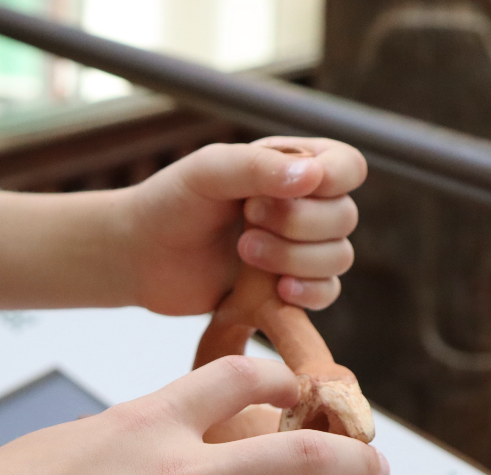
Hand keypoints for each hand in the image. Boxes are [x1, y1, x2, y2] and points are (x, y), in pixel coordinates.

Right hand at [0, 356, 387, 474]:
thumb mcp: (72, 442)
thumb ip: (132, 441)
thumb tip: (157, 448)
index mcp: (151, 419)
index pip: (242, 376)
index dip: (284, 381)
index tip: (302, 394)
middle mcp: (184, 468)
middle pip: (302, 452)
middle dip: (353, 458)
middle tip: (376, 467)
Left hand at [120, 137, 365, 315]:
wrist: (142, 255)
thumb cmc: (172, 201)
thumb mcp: (209, 171)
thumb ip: (258, 167)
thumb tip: (313, 177)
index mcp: (293, 165)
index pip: (348, 166)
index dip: (335, 178)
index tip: (299, 187)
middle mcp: (306, 205)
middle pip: (345, 216)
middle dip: (298, 224)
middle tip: (247, 220)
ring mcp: (300, 249)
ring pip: (339, 257)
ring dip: (295, 258)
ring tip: (245, 252)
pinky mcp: (290, 288)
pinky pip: (327, 293)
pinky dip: (308, 292)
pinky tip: (277, 290)